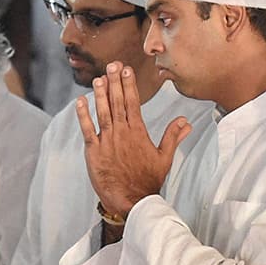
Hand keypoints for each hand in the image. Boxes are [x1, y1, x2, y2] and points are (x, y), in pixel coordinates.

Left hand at [76, 61, 191, 215]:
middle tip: (112, 65)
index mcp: (138, 132)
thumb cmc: (148, 180)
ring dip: (100, 94)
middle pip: (117, 102)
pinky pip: (87, 130)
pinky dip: (83, 115)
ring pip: (102, 112)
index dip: (129, 84)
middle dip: (114, 82)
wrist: (132, 200)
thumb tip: (186, 122)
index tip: (127, 70)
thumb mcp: (164, 158)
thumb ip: (173, 136)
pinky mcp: (94, 151)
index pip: (133, 102)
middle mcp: (122, 133)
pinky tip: (80, 101)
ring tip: (99, 78)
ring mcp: (107, 141)